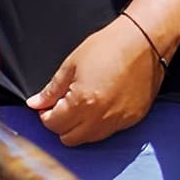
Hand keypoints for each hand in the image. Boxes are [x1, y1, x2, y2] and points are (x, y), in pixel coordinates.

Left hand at [30, 14, 163, 145]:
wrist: (145, 41)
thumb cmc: (109, 46)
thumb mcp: (72, 64)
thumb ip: (52, 89)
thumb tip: (35, 103)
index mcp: (82, 102)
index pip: (53, 125)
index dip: (46, 115)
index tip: (48, 105)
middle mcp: (100, 117)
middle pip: (69, 138)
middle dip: (61, 125)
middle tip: (63, 106)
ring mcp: (118, 120)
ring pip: (89, 139)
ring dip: (80, 128)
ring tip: (83, 105)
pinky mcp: (133, 119)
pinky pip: (109, 132)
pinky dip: (100, 124)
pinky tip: (101, 105)